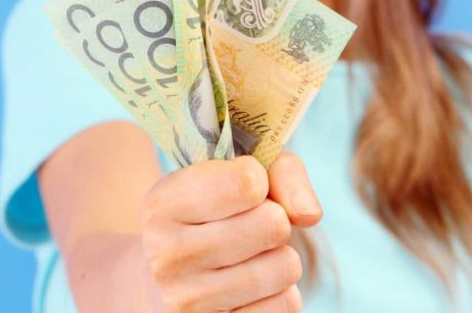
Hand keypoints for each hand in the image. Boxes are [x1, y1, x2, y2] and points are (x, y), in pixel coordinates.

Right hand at [140, 152, 321, 311]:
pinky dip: (278, 294)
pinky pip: (286, 304)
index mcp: (161, 207)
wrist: (161, 287)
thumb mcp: (231, 176)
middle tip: (245, 228)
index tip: (238, 191)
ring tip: (247, 259)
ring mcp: (188, 304)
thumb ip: (279, 172)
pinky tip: (247, 290)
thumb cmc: (209, 219)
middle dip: (273, 220)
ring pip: (286, 266)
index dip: (257, 180)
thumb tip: (310, 214)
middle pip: (274, 223)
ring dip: (278, 258)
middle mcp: (167, 257)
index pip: (248, 182)